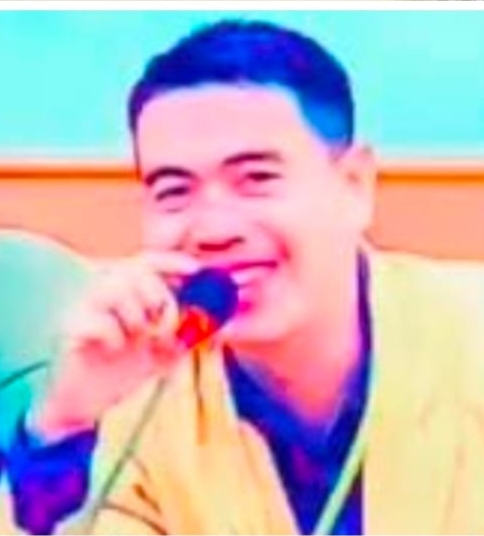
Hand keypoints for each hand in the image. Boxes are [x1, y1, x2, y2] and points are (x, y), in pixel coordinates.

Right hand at [28, 251, 200, 442]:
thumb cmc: (124, 370)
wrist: (89, 401)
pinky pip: (98, 320)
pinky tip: (113, 349)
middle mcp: (105, 293)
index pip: (148, 263)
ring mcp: (86, 307)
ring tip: (138, 341)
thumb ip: (185, 336)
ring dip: (137, 317)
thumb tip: (211, 323)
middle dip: (159, 297)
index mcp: (128, 294)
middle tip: (164, 328)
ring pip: (115, 289)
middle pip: (134, 271)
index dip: (172, 262)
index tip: (194, 268)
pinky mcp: (71, 327)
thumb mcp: (163, 353)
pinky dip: (114, 335)